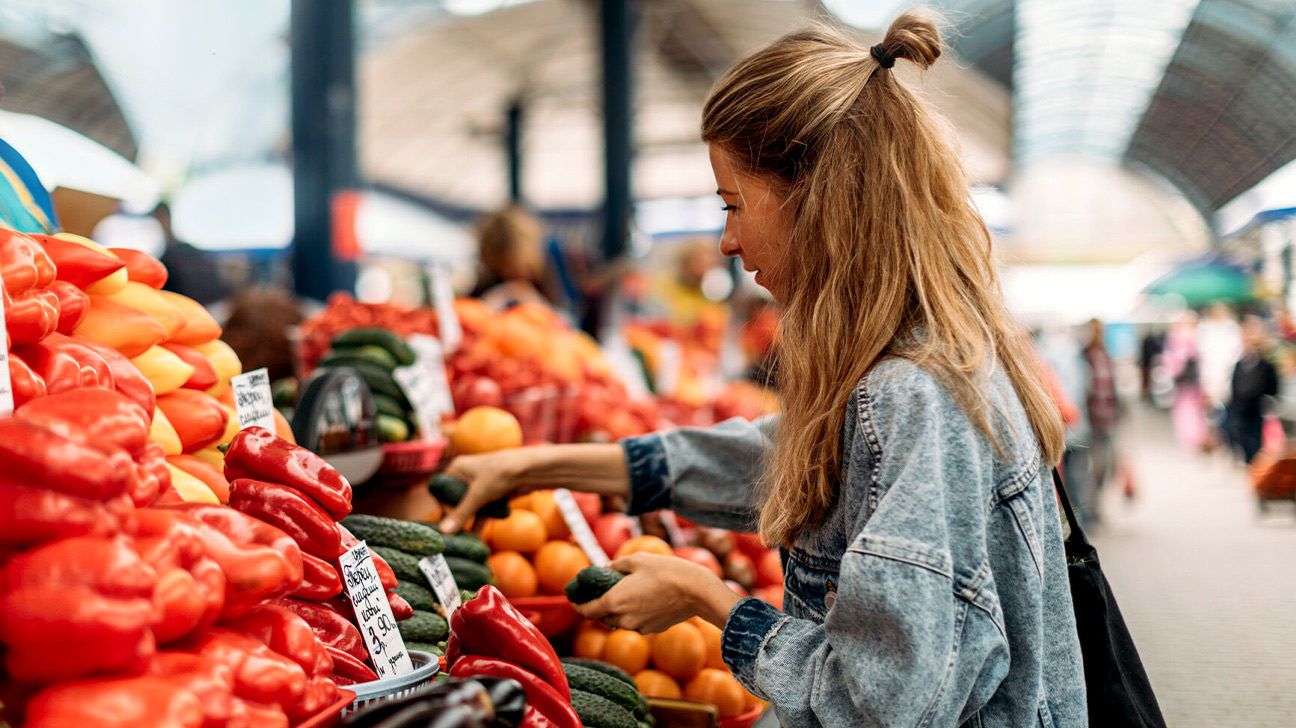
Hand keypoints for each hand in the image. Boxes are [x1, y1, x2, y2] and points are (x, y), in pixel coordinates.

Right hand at [438, 449, 538, 532]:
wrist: (530, 470)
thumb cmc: (501, 473)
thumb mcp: (478, 494)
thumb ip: (461, 513)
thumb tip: (444, 531)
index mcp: (458, 469)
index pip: (440, 490)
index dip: (443, 507)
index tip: (448, 522)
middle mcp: (466, 476)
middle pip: (455, 501)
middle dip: (457, 518)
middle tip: (455, 535)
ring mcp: (480, 486)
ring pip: (469, 508)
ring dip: (468, 523)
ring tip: (464, 540)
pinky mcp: (492, 495)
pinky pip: (481, 511)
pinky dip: (480, 523)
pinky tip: (477, 538)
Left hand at [574, 554, 741, 632]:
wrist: (696, 591)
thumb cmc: (666, 571)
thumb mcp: (638, 560)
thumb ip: (616, 565)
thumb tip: (604, 568)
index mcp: (614, 601)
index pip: (586, 611)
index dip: (577, 605)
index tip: (573, 598)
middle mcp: (623, 619)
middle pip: (602, 616)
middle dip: (599, 605)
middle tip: (601, 590)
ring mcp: (638, 627)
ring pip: (619, 620)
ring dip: (618, 609)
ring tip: (627, 591)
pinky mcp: (652, 630)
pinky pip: (636, 622)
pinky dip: (634, 613)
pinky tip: (645, 598)